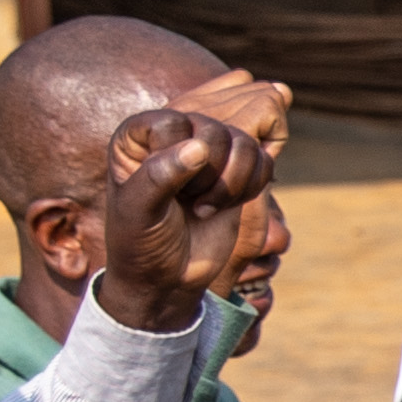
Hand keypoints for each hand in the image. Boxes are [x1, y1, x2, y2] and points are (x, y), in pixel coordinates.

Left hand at [83, 100, 280, 333]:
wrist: (168, 277)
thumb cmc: (142, 242)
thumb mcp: (138, 211)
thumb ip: (160, 175)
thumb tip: (199, 147)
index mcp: (139, 136)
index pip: (173, 123)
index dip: (176, 159)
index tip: (163, 191)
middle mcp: (175, 136)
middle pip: (214, 130)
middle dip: (208, 175)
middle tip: (188, 202)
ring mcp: (209, 153)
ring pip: (244, 143)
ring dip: (231, 184)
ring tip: (206, 208)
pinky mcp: (236, 172)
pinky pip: (263, 160)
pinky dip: (252, 187)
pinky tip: (226, 207)